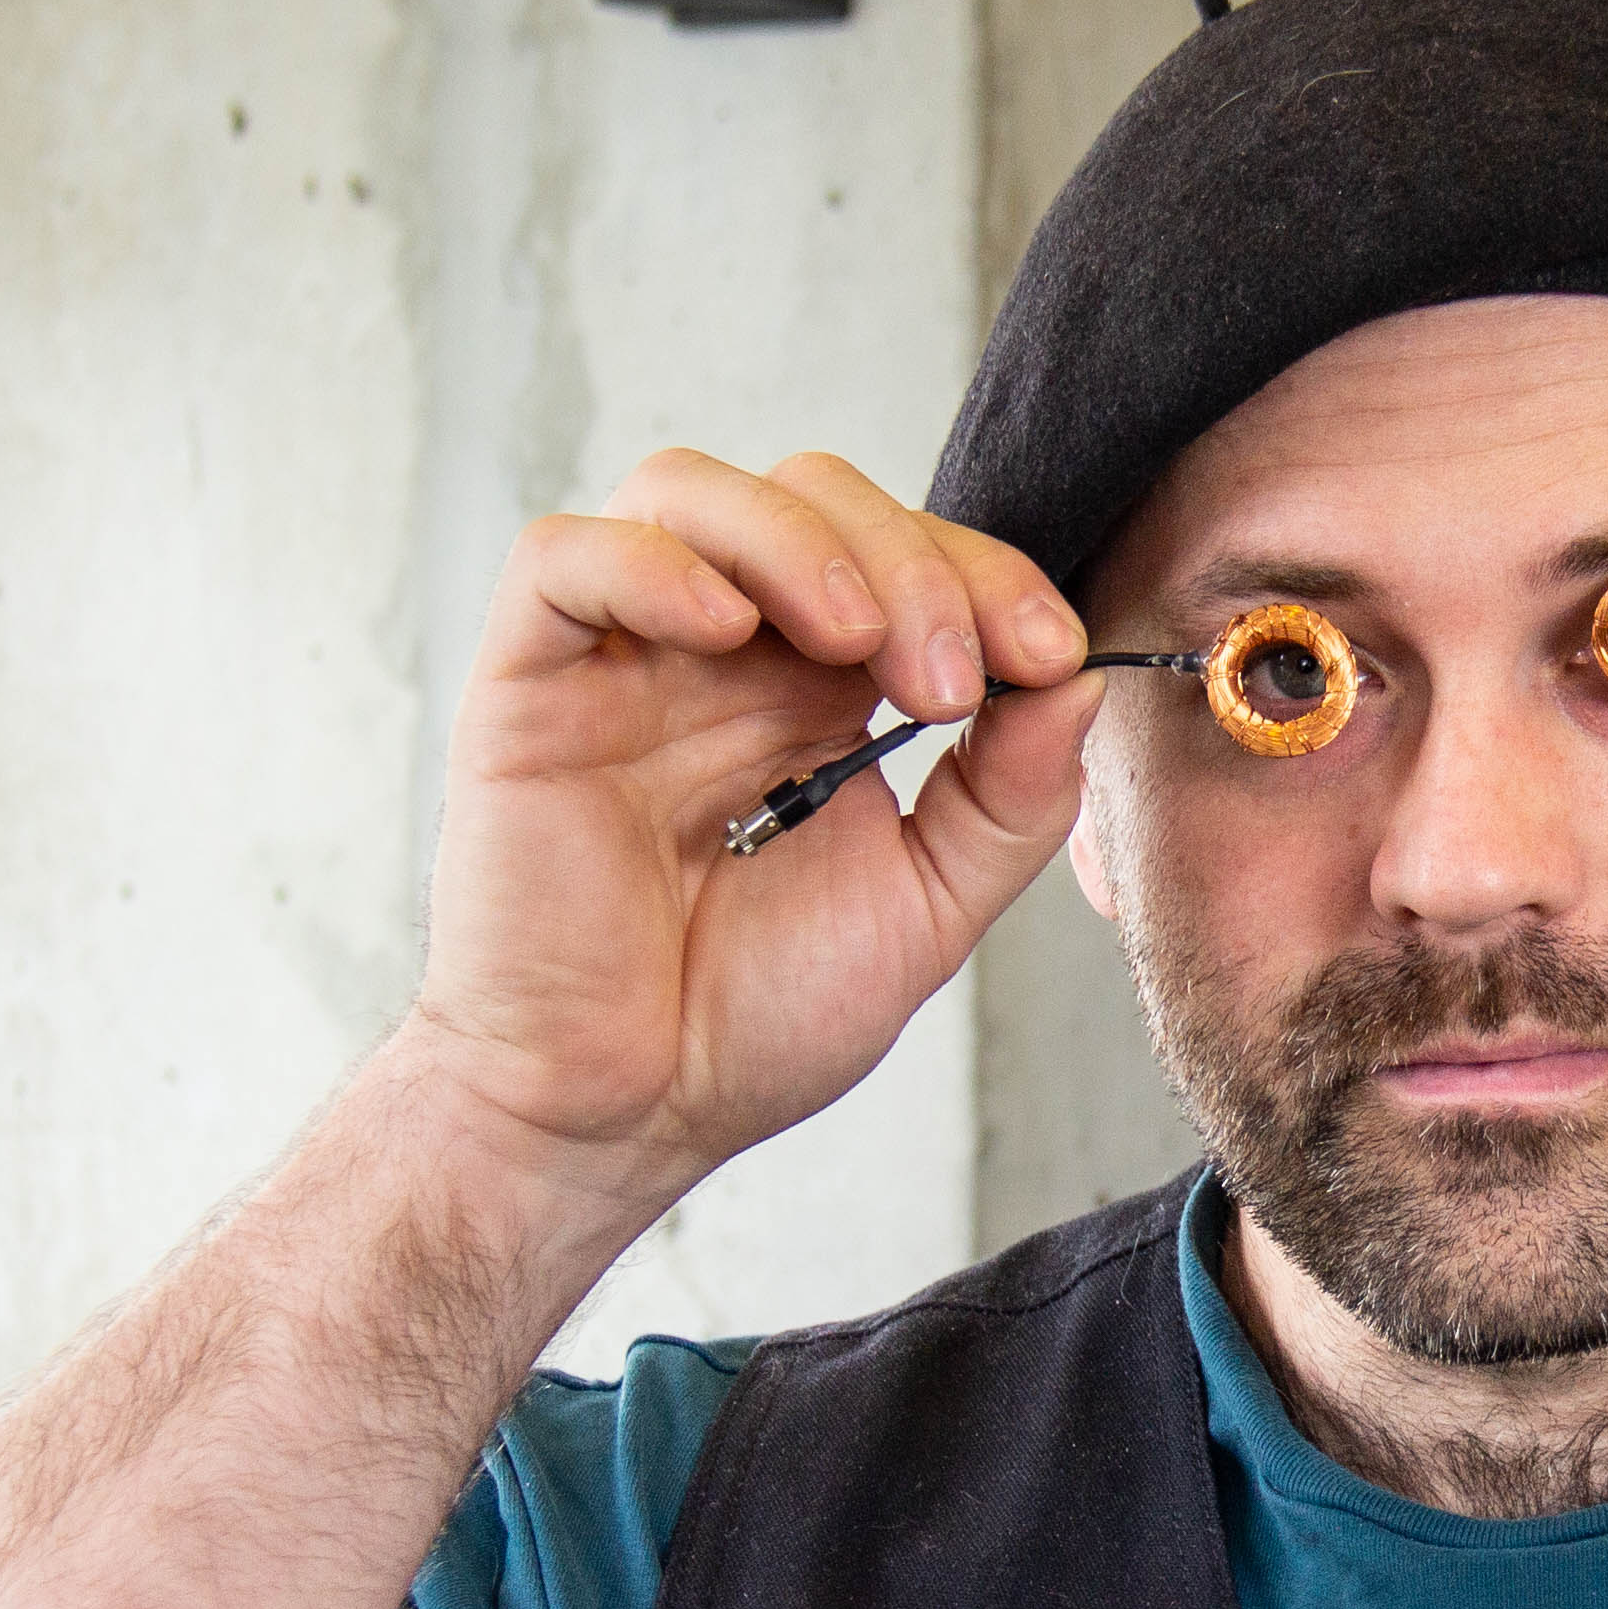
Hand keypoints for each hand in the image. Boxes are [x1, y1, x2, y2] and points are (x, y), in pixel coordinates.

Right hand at [399, 448, 1103, 1219]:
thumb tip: (1079, 681)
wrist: (622, 1117)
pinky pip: (563, 559)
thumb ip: (1010, 798)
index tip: (1049, 656)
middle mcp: (723, 654)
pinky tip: (724, 630)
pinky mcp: (528, 685)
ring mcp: (623, 660)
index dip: (986, 577)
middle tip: (949, 681)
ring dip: (797, 542)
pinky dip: (652, 564)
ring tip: (857, 644)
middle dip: (910, 562)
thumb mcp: (926, 908)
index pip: (907, 555)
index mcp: (820, 691)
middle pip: (814, 497)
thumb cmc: (749, 1022)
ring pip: (690, 491)